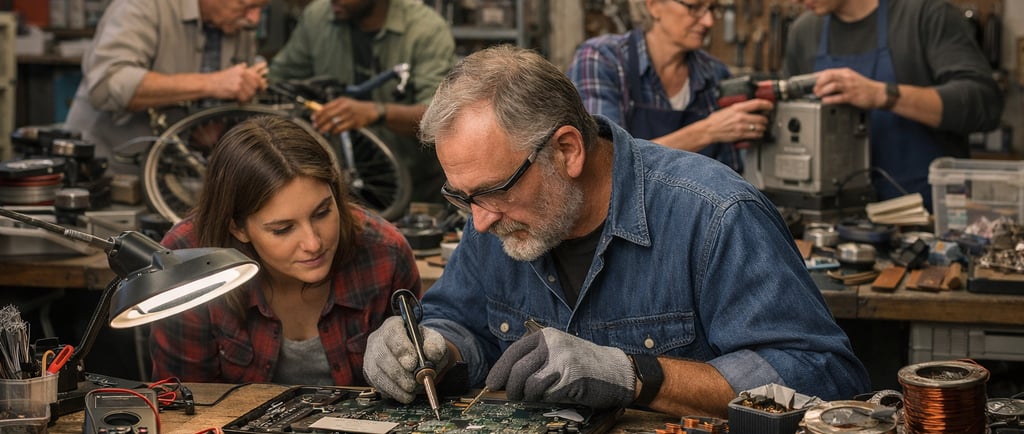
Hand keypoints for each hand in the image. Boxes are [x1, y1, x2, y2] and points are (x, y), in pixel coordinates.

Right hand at [208, 62, 267, 102]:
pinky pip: (244, 98)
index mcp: (242, 70)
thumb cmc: (219, 78)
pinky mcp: (236, 90)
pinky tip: (238, 100)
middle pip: (255, 86)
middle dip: (253, 92)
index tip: (263, 89)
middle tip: (248, 95)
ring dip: (247, 98)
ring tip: (241, 97)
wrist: (208, 83)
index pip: (257, 77)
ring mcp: (239, 82)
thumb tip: (250, 65)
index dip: (262, 84)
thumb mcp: (232, 70)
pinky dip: (242, 101)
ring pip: (250, 93)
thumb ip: (242, 68)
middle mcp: (241, 74)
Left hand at [311, 97, 376, 134]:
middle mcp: (345, 107)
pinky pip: (341, 128)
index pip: (326, 107)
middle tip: (315, 126)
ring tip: (321, 131)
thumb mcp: (345, 103)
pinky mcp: (354, 123)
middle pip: (328, 115)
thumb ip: (334, 107)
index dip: (318, 113)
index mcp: (341, 101)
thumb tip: (320, 112)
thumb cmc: (355, 108)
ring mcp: (349, 115)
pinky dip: (335, 131)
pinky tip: (332, 133)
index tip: (312, 118)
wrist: (372, 111)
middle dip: (320, 122)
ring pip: (334, 123)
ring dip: (326, 128)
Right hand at [363, 316, 450, 402]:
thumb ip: (436, 344)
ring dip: (395, 386)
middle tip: (413, 384)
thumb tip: (431, 353)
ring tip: (411, 391)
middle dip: (399, 373)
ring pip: (377, 372)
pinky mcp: (369, 372)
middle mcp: (377, 339)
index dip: (401, 349)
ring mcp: (370, 356)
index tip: (412, 364)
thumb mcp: (434, 341)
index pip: (392, 333)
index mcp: (393, 325)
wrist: (417, 357)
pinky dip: (391, 392)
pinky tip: (404, 395)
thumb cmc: (424, 346)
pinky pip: (376, 384)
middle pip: (382, 355)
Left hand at [485, 328, 634, 408]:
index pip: (514, 352)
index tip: (492, 383)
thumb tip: (507, 378)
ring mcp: (561, 360)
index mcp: (546, 335)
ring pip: (529, 384)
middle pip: (518, 370)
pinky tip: (554, 396)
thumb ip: (536, 358)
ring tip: (535, 397)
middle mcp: (552, 344)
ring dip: (528, 396)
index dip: (500, 369)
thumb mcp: (558, 351)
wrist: (615, 370)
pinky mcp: (570, 377)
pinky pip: (546, 394)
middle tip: (513, 396)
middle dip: (511, 388)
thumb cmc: (584, 364)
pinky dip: (546, 399)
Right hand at [704, 98, 772, 143]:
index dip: (767, 104)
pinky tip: (758, 133)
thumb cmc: (717, 119)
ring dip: (763, 128)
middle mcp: (741, 116)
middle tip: (766, 119)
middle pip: (762, 118)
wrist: (709, 130)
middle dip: (766, 119)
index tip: (770, 105)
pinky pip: (755, 135)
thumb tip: (752, 107)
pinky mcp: (740, 135)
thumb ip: (740, 108)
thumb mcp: (728, 109)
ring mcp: (741, 127)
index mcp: (738, 107)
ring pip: (760, 127)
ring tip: (762, 127)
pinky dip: (759, 134)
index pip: (757, 103)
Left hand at [813, 67, 885, 108]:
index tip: (810, 81)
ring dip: (823, 90)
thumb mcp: (851, 78)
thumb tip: (823, 82)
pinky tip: (825, 101)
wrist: (879, 93)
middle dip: (819, 83)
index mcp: (846, 72)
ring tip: (818, 94)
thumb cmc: (864, 87)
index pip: (828, 71)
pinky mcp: (852, 96)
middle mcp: (847, 78)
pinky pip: (839, 97)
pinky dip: (830, 99)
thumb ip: (839, 79)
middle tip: (814, 89)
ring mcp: (850, 87)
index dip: (817, 76)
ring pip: (833, 85)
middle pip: (829, 76)